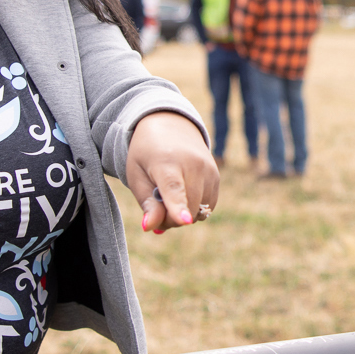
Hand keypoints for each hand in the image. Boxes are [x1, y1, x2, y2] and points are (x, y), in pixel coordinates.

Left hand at [126, 111, 219, 232]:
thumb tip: (150, 227)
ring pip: (198, 213)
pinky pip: (207, 208)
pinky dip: (194, 209)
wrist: (171, 126)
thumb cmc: (147, 154)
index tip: (183, 221)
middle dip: (170, 220)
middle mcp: (193, 164)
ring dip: (183, 215)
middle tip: (155, 209)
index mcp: (166, 162)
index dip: (177, 207)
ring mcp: (209, 170)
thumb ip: (146, 203)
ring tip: (168, 197)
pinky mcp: (217, 177)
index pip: (174, 189)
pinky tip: (183, 193)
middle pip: (187, 210)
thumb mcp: (137, 175)